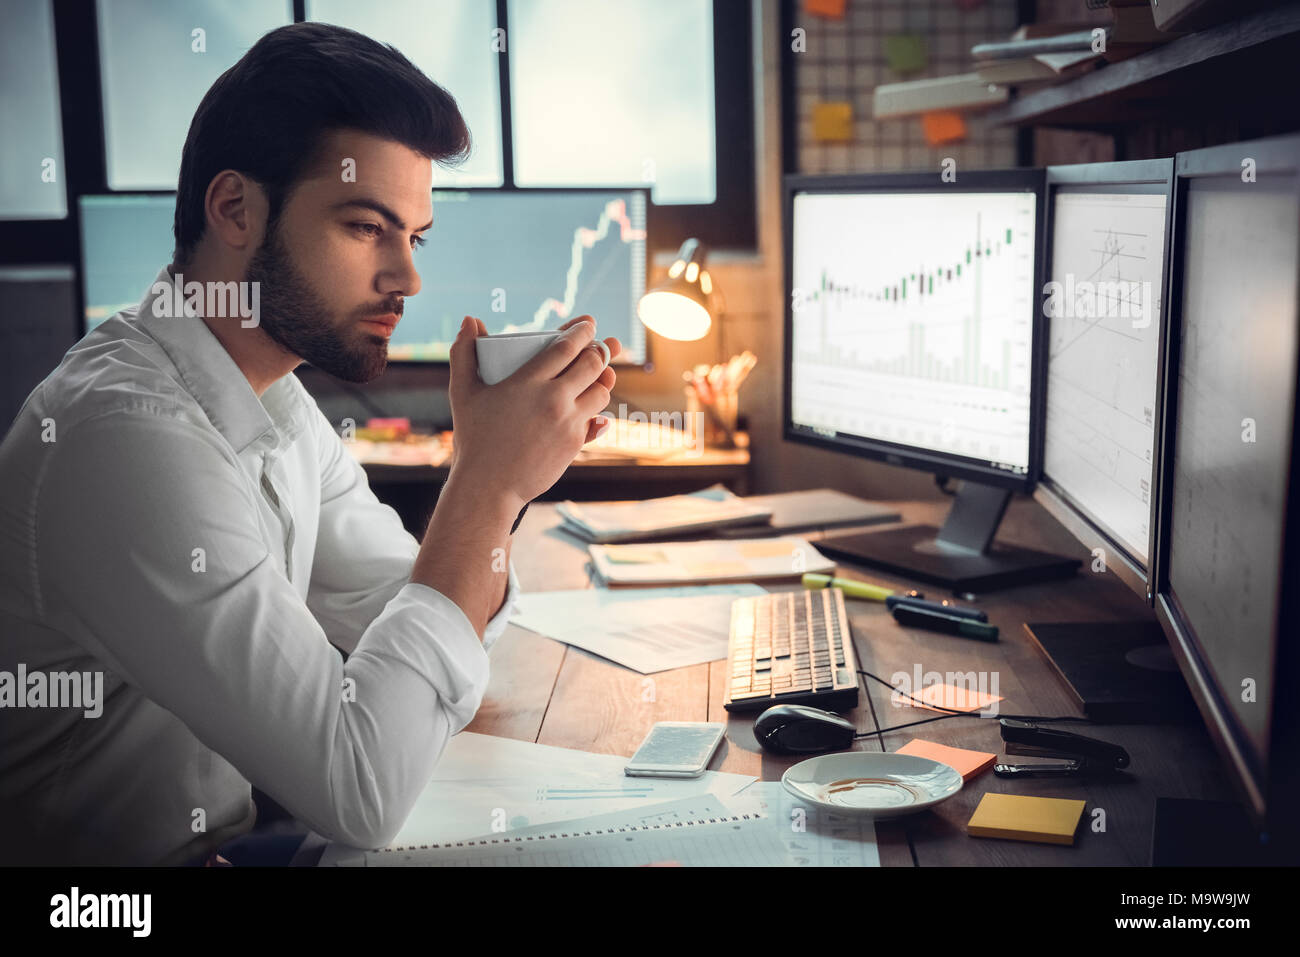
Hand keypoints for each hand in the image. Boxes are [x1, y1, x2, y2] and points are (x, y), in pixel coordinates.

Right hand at [447, 315, 620, 510]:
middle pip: (592, 364)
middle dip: (601, 350)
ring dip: (602, 380)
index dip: (583, 331)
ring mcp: (568, 422)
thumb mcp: (462, 393)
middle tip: (603, 344)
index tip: (588, 323)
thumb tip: (470, 320)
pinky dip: (597, 412)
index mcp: (529, 380)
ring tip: (600, 375)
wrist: (489, 487)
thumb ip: (463, 353)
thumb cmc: (474, 439)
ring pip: (601, 392)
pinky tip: (595, 409)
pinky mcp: (575, 444)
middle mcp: (554, 398)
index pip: (567, 346)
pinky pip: (597, 421)